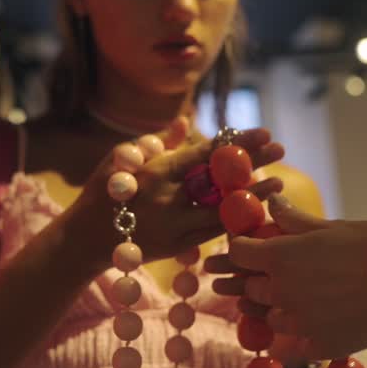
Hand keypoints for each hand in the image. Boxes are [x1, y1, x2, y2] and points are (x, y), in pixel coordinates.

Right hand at [65, 119, 286, 265]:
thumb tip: (186, 120)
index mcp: (155, 171)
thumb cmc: (104, 191)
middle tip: (280, 148)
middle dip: (253, 162)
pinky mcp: (177, 246)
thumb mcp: (124, 158)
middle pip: (220, 178)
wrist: (86, 239)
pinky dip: (235, 220)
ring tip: (279, 183)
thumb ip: (160, 142)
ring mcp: (174, 225)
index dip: (237, 143)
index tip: (263, 132)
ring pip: (222, 209)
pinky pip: (213, 232)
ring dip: (252, 196)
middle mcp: (167, 198)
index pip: (205, 153)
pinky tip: (255, 210)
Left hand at [205, 195, 366, 358]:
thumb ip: (295, 220)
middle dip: (259, 280)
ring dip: (279, 309)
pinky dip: (299, 338)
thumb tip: (272, 202)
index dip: (242, 248)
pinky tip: (316, 328)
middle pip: (250, 288)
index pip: (238, 252)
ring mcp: (297, 323)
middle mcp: (281, 292)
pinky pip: (294, 346)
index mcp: (279, 257)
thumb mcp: (332, 227)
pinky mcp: (317, 347)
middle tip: (279, 275)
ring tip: (305, 301)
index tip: (250, 248)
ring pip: (271, 319)